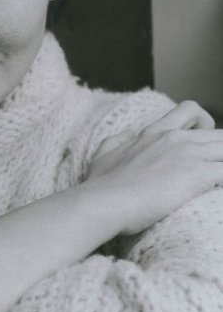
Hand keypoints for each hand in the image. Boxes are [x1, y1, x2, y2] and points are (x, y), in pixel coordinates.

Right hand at [87, 101, 222, 235]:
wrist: (104, 201)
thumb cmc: (100, 184)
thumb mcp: (103, 154)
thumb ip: (118, 141)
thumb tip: (129, 134)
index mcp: (154, 131)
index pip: (189, 110)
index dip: (204, 122)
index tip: (202, 138)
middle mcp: (174, 138)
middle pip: (220, 134)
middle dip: (221, 151)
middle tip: (213, 169)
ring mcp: (188, 155)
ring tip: (218, 179)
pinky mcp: (198, 175)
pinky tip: (219, 191)